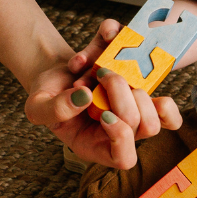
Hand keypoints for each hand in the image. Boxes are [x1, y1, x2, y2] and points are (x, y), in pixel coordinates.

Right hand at [23, 20, 182, 169]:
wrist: (56, 75)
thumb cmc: (47, 97)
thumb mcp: (38, 107)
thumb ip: (54, 109)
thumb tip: (86, 96)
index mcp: (98, 145)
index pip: (124, 157)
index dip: (121, 135)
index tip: (103, 114)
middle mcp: (122, 130)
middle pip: (146, 125)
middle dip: (122, 96)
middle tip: (99, 78)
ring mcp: (135, 107)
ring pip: (158, 106)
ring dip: (129, 80)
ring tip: (101, 68)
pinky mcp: (140, 82)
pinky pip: (156, 72)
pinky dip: (136, 50)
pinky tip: (111, 40)